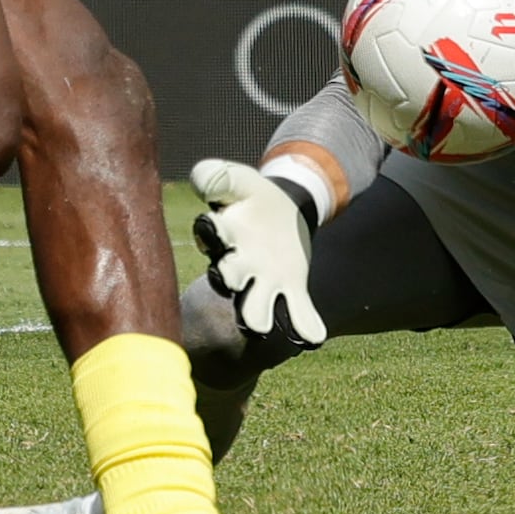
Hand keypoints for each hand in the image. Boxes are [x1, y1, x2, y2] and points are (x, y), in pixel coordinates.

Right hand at [189, 155, 326, 353]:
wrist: (284, 208)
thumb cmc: (252, 195)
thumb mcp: (238, 179)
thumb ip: (217, 176)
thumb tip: (200, 180)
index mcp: (223, 233)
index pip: (211, 236)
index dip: (211, 232)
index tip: (212, 224)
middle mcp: (238, 264)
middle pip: (228, 279)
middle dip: (230, 280)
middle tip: (232, 279)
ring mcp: (264, 280)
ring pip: (255, 306)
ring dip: (257, 315)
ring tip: (261, 327)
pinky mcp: (291, 286)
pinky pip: (295, 311)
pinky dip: (303, 325)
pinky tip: (313, 337)